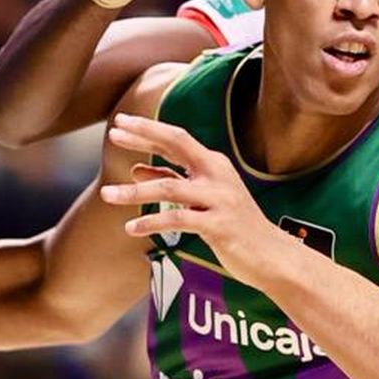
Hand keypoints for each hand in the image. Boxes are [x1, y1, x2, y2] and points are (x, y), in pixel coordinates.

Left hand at [102, 112, 280, 282]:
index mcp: (214, 164)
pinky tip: (131, 228)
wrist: (272, 255)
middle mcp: (217, 174)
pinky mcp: (219, 225)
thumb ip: (173, 181)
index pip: (177, 138)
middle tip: (113, 135)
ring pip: (169, 187)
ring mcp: (219, 199)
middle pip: (177, 144)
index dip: (148, 129)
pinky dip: (152, 223)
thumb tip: (136, 169)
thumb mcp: (203, 199)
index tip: (120, 122)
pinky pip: (178, 220)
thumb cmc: (235, 226)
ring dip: (135, 192)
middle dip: (143, 137)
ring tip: (107, 195)